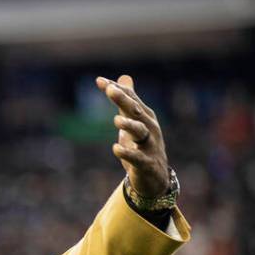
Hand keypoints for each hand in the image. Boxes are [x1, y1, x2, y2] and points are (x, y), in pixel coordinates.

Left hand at [96, 74, 170, 198]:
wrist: (155, 177)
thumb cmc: (142, 145)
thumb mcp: (135, 121)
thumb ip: (128, 100)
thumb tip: (124, 77)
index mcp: (145, 116)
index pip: (131, 99)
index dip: (117, 89)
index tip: (99, 81)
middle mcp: (150, 128)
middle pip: (136, 111)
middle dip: (124, 100)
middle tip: (110, 90)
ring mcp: (150, 145)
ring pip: (140, 132)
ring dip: (129, 124)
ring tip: (116, 120)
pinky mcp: (146, 163)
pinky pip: (137, 158)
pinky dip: (127, 153)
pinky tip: (115, 148)